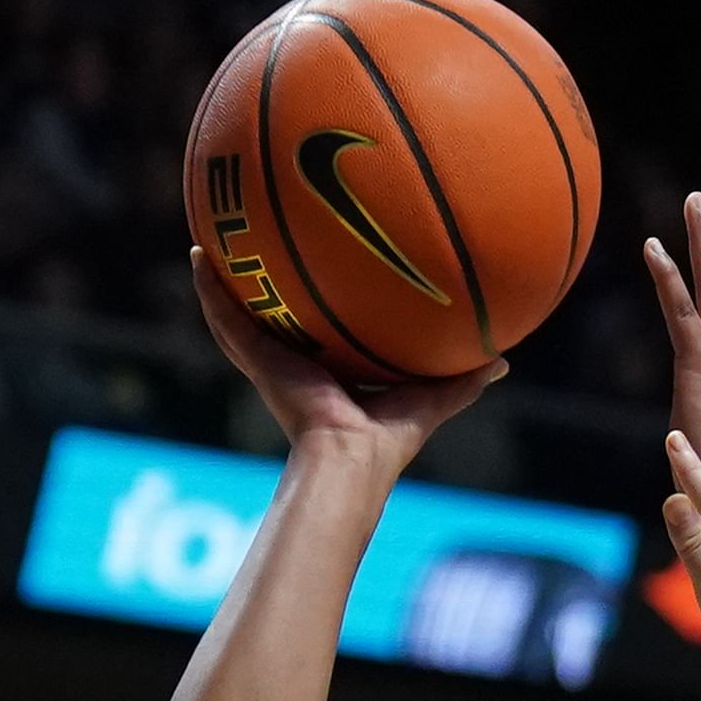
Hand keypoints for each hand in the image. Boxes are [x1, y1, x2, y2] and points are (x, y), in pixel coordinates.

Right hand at [185, 249, 501, 475]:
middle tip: (251, 251)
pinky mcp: (256, 360)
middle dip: (264, 288)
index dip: (315, 311)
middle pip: (275, 320)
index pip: (319, 335)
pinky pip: (225, 319)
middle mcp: (297, 365)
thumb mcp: (431, 397)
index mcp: (332, 374)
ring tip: (209, 243)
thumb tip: (504, 362)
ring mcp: (270, 362)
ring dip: (224, 283)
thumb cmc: (389, 439)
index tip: (313, 281)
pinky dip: (209, 290)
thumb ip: (464, 380)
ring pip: (240, 317)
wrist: (350, 457)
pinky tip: (197, 256)